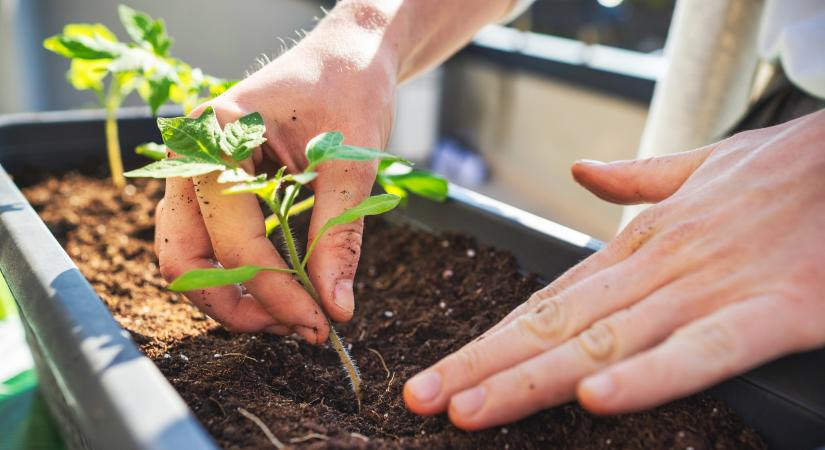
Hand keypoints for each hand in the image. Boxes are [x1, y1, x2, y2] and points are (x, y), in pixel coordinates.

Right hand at [154, 34, 395, 342]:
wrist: (348, 53)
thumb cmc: (349, 86)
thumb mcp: (349, 162)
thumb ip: (338, 236)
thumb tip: (334, 308)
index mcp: (215, 136)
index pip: (234, 240)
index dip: (277, 292)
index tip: (320, 324)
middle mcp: (192, 155)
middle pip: (185, 256)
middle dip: (237, 304)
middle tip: (297, 327)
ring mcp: (197, 170)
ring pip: (191, 254)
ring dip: (235, 294)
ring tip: (294, 312)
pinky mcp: (215, 184)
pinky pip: (210, 240)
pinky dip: (240, 272)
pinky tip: (285, 286)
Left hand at [404, 110, 824, 428]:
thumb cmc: (787, 170)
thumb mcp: (701, 166)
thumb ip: (637, 179)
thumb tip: (585, 172)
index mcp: (643, 244)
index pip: (549, 302)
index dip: (491, 340)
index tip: (443, 370)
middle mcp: (658, 270)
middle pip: (555, 328)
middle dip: (484, 367)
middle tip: (425, 399)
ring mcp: (709, 291)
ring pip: (605, 342)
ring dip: (532, 380)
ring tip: (472, 409)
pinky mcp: (774, 312)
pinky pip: (702, 352)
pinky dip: (649, 375)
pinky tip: (598, 399)